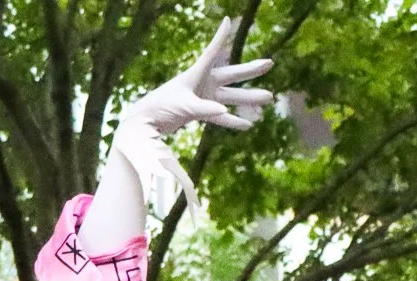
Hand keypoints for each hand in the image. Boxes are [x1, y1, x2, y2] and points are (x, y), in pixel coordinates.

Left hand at [123, 18, 274, 137]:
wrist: (146, 122)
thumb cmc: (162, 107)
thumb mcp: (184, 106)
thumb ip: (204, 108)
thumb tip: (224, 110)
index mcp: (197, 74)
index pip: (213, 52)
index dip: (221, 37)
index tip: (227, 20)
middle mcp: (203, 83)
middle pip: (231, 74)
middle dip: (251, 70)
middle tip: (269, 63)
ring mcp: (204, 97)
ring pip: (231, 97)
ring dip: (248, 99)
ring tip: (269, 98)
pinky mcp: (201, 112)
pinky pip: (221, 117)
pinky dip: (232, 121)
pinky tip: (247, 125)